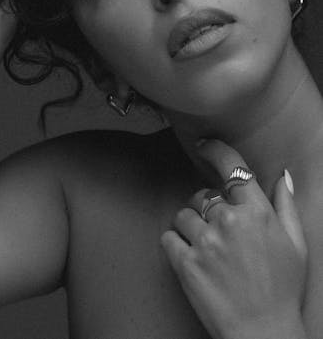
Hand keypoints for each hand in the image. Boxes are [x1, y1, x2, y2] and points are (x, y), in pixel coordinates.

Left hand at [160, 139, 307, 338]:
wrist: (263, 334)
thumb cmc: (283, 290)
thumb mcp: (296, 246)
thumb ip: (285, 206)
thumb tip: (282, 175)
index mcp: (257, 214)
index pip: (232, 168)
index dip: (215, 150)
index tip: (204, 144)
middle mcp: (229, 222)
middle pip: (203, 195)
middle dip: (208, 208)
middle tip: (220, 233)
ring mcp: (205, 243)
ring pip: (183, 214)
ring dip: (191, 226)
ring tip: (207, 248)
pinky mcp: (185, 264)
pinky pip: (168, 236)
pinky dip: (176, 244)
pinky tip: (191, 258)